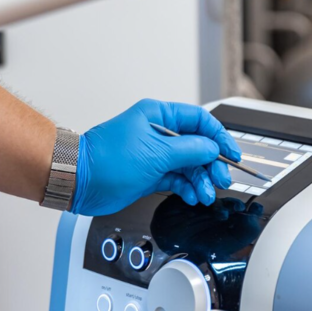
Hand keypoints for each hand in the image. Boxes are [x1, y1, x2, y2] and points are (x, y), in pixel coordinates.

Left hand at [72, 99, 241, 215]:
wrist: (80, 181)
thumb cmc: (107, 160)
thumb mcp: (156, 153)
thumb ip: (189, 150)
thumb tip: (211, 148)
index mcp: (158, 115)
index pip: (199, 120)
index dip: (219, 136)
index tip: (231, 153)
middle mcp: (158, 132)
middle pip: (197, 144)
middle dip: (211, 163)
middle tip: (220, 179)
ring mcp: (154, 154)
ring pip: (188, 164)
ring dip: (200, 179)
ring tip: (204, 194)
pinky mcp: (149, 173)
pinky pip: (176, 178)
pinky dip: (186, 186)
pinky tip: (192, 195)